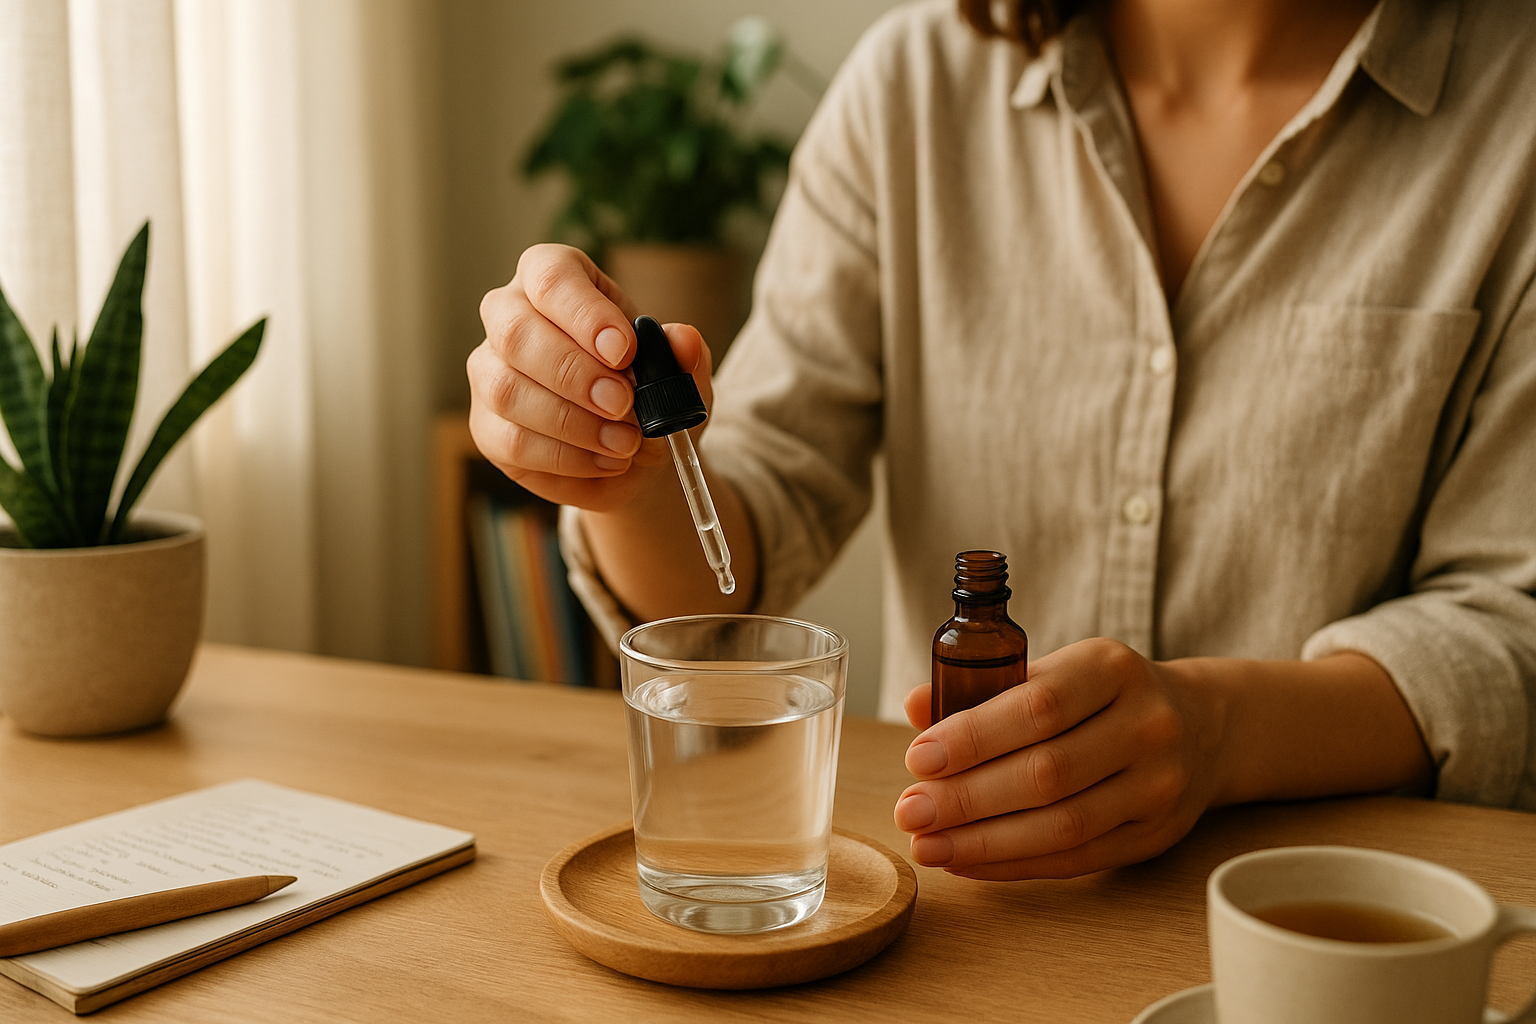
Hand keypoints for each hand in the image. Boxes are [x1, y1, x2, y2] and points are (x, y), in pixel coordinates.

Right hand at [468, 243, 714, 511]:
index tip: (624, 351)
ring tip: (626, 442)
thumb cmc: (649, 394)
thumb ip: (683, 354)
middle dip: (574, 373)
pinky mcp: (487, 427)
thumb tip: (683, 340)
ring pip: (507, 390)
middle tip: (624, 403)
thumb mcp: (680, 374)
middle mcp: (509, 316)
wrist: (636, 452)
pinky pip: (512, 441)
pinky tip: (605, 461)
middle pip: (515, 331)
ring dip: (573, 423)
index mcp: (556, 281)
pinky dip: (566, 458)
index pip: (551, 276)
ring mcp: (490, 372)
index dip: (584, 313)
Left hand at [893, 638, 1221, 879]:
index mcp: (1112, 669)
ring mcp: (1158, 785)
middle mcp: (1146, 725)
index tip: (918, 759)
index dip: (974, 737)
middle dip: (968, 798)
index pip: (1038, 707)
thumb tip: (916, 705)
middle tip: (910, 812)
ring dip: (985, 842)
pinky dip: (1014, 863)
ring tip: (928, 845)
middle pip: (1047, 773)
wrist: (1203, 725)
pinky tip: (968, 861)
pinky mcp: (1155, 834)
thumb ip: (986, 688)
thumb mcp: (1056, 672)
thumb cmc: (1103, 695)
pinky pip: (1076, 859)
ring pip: (1063, 824)